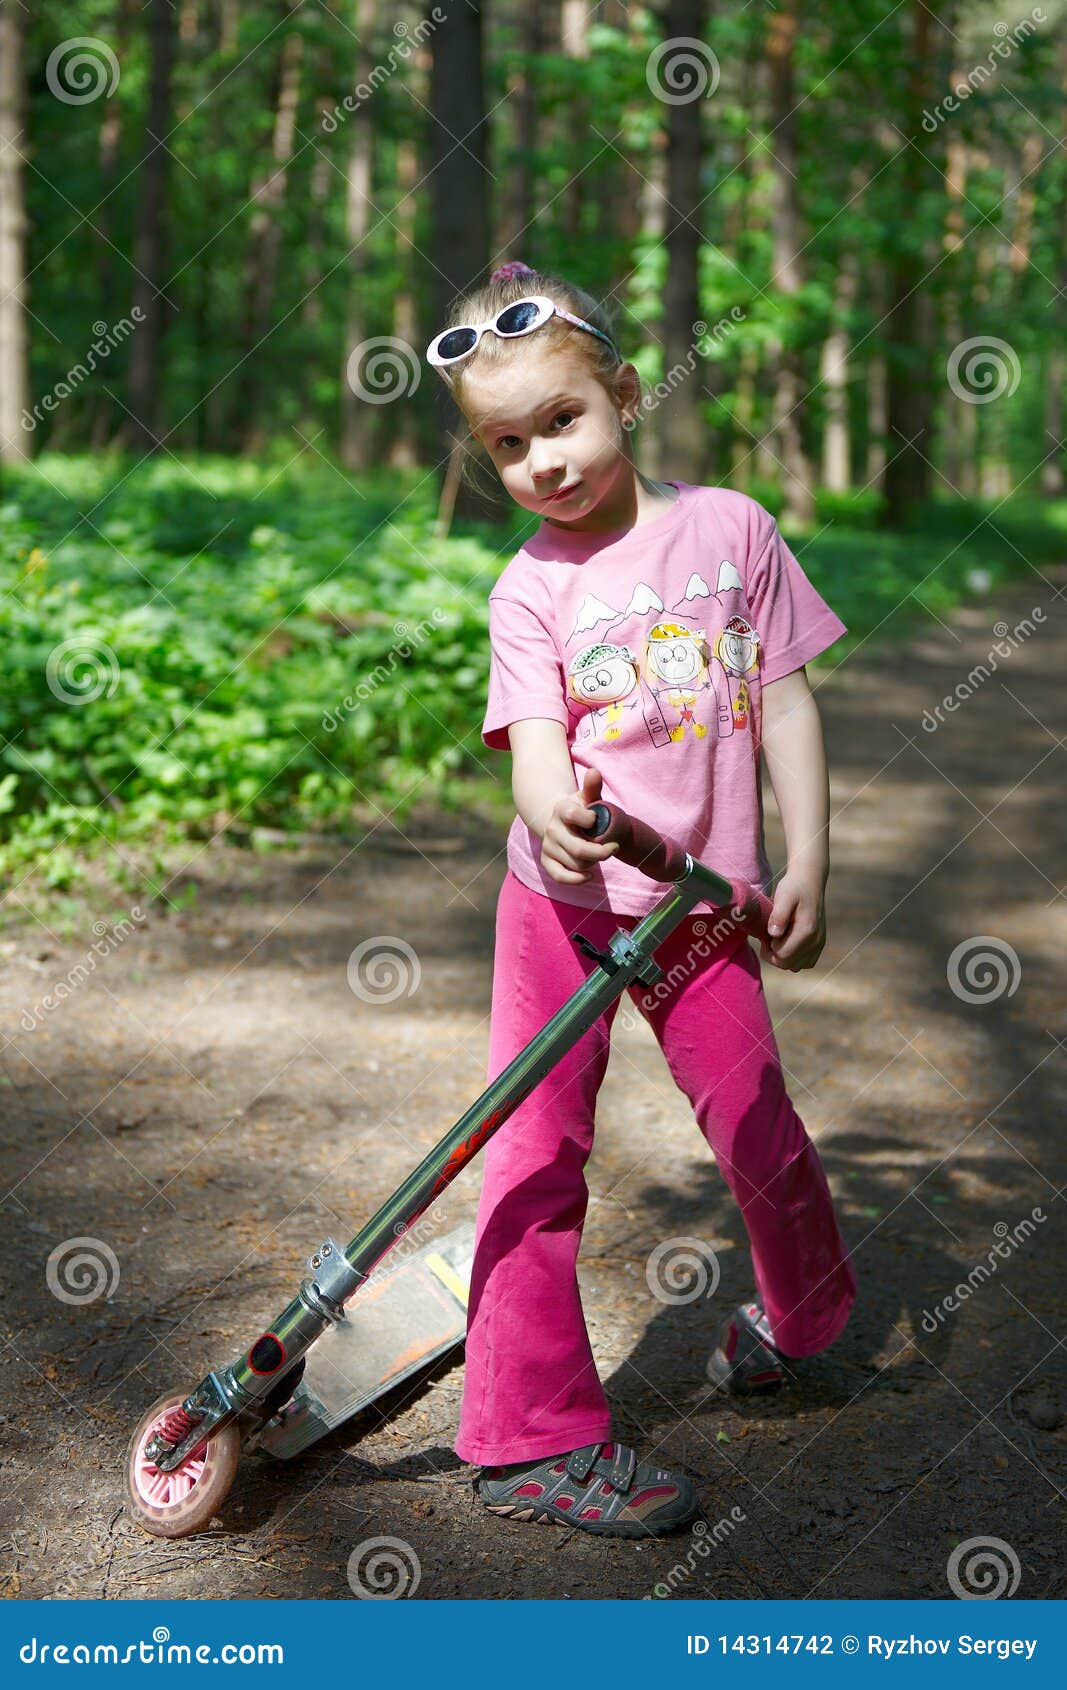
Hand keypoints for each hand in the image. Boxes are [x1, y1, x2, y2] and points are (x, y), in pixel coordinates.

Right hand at [540, 765, 620, 885]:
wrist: (562, 822)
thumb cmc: (582, 810)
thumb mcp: (587, 797)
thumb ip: (592, 787)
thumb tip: (595, 772)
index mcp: (561, 809)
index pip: (575, 816)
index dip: (591, 821)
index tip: (598, 820)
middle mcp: (551, 829)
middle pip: (578, 849)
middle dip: (601, 852)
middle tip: (614, 848)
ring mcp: (548, 846)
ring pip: (576, 863)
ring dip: (593, 862)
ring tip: (598, 854)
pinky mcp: (547, 861)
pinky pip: (560, 876)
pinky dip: (576, 879)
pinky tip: (590, 875)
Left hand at [759, 867, 826, 970]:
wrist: (810, 881)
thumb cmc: (794, 887)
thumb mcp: (784, 896)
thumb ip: (779, 915)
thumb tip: (774, 934)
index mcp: (807, 931)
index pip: (782, 956)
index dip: (768, 949)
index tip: (765, 935)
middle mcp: (816, 941)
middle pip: (787, 965)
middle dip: (773, 954)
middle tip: (768, 936)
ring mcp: (819, 944)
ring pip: (795, 966)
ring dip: (783, 957)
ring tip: (778, 938)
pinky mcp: (819, 944)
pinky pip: (805, 963)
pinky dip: (794, 957)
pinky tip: (787, 941)